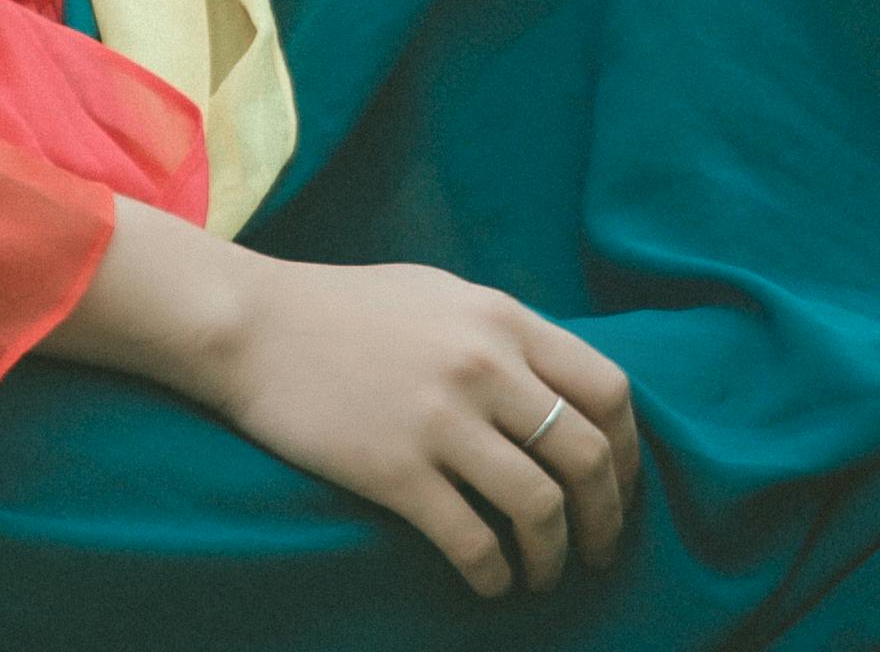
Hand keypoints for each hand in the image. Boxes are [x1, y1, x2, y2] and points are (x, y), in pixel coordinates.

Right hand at [196, 249, 639, 596]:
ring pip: (540, 507)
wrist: (250, 326)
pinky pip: (472, 540)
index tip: (619, 489)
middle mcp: (484, 365)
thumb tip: (561, 391)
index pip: (609, 391)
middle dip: (606, 517)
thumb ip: (504, 336)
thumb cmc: (344, 310)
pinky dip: (495, 573)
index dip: (629, 452)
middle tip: (596, 550)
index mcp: (503, 320)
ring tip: (542, 575)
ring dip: (554, 556)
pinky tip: (491, 582)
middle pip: (588, 457)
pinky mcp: (396, 470)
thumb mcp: (441, 297)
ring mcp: (440, 419)